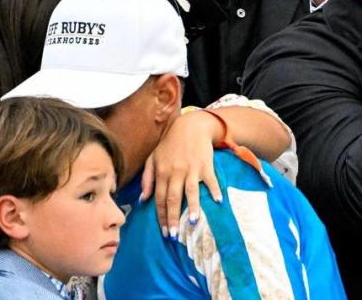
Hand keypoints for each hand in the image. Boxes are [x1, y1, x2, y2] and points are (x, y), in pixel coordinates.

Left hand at [142, 111, 223, 237]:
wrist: (191, 126)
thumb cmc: (170, 144)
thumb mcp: (153, 158)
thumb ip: (147, 179)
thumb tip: (143, 200)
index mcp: (161, 172)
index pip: (160, 199)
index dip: (161, 217)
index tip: (163, 232)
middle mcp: (175, 172)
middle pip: (174, 199)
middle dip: (173, 219)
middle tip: (174, 235)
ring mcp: (192, 169)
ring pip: (191, 191)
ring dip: (193, 207)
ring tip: (193, 222)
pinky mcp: (206, 164)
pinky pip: (210, 179)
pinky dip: (214, 190)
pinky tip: (217, 201)